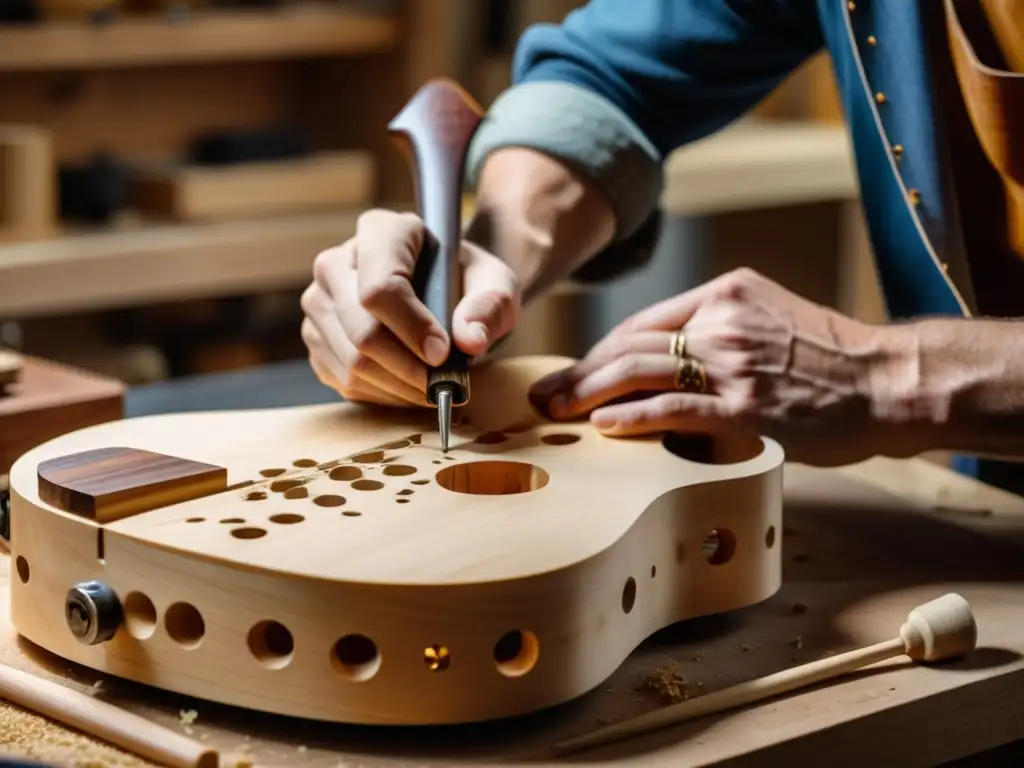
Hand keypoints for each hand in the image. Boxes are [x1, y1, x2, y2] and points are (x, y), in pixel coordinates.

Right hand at [301, 209, 520, 405]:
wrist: (446, 293)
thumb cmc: (469, 283)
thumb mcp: (497, 285)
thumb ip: (490, 306)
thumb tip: (469, 340)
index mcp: (380, 232)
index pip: (380, 286)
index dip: (412, 327)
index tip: (444, 353)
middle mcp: (336, 262)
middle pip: (362, 330)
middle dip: (408, 367)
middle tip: (445, 383)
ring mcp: (320, 301)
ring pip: (350, 362)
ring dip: (399, 386)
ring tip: (433, 387)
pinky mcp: (317, 338)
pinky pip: (344, 381)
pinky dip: (383, 394)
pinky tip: (410, 386)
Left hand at [529, 268, 907, 465]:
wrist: (889, 380)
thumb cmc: (831, 359)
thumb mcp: (771, 322)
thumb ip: (719, 335)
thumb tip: (667, 368)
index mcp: (725, 294)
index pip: (643, 324)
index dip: (600, 352)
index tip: (574, 373)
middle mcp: (722, 321)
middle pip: (631, 345)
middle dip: (580, 372)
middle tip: (545, 395)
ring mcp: (733, 362)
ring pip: (642, 371)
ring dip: (589, 392)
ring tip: (556, 411)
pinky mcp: (746, 405)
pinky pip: (676, 408)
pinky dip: (634, 416)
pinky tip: (603, 425)